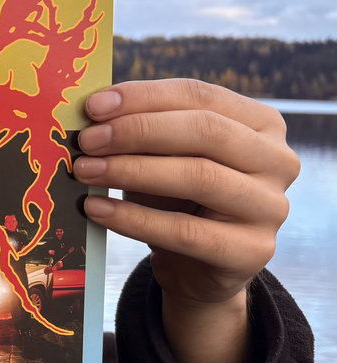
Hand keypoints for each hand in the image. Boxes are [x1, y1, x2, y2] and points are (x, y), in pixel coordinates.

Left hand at [72, 79, 298, 362]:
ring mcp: (271, 207)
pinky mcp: (252, 251)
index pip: (200, 95)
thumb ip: (140, 130)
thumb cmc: (175, 198)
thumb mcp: (162, 157)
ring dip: (131, 171)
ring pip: (199, 176)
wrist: (195, 267)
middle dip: (137, 131)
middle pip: (205, 131)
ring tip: (84, 171)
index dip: (144, 97)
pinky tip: (96, 209)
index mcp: (260, 123)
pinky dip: (133, 219)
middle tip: (86, 141)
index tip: (93, 106)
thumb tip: (92, 114)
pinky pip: (185, 231)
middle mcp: (277, 160)